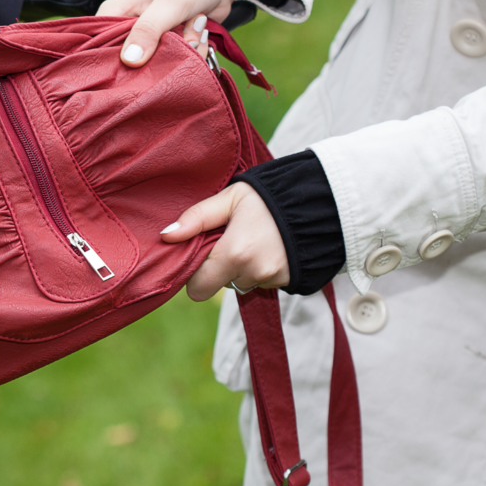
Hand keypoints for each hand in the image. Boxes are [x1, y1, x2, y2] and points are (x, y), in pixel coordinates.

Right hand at [97, 0, 248, 65]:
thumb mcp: (170, 2)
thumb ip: (149, 30)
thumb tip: (129, 61)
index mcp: (116, 13)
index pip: (100, 45)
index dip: (115, 61)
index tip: (140, 66)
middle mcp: (128, 30)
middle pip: (131, 64)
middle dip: (163, 57)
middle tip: (183, 39)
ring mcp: (150, 41)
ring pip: (160, 66)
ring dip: (186, 52)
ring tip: (196, 28)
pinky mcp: (169, 47)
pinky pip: (178, 63)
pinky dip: (195, 53)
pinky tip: (201, 34)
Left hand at [160, 182, 288, 300]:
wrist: (318, 201)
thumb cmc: (268, 197)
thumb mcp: (230, 198)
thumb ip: (197, 218)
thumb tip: (166, 236)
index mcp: (233, 254)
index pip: (198, 288)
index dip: (196, 273)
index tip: (204, 253)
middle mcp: (252, 273)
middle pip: (219, 286)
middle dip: (218, 270)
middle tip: (229, 242)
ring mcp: (271, 280)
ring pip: (240, 283)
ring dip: (240, 268)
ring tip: (252, 241)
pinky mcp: (285, 282)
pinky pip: (260, 282)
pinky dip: (259, 269)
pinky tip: (267, 248)